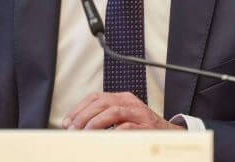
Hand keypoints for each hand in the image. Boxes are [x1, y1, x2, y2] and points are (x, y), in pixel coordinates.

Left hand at [61, 92, 184, 129]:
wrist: (168, 135)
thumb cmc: (141, 127)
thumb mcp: (122, 118)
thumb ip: (103, 117)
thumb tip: (77, 126)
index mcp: (121, 97)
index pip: (95, 97)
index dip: (79, 108)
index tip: (67, 122)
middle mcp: (129, 101)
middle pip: (102, 102)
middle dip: (84, 116)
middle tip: (73, 129)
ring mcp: (139, 113)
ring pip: (113, 111)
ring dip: (96, 123)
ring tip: (85, 133)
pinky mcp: (146, 125)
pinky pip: (127, 126)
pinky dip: (114, 131)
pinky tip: (105, 138)